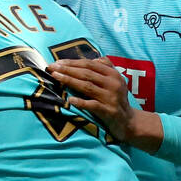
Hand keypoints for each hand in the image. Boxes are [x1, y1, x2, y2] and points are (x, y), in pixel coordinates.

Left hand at [47, 57, 161, 150]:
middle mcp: (113, 84)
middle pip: (86, 73)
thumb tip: (94, 58)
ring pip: (87, 86)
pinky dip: (80, 102)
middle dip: (67, 69)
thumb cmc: (117, 100)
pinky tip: (69, 100)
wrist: (128, 122)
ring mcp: (111, 98)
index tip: (57, 62)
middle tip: (51, 68)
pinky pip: (92, 105)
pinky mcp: (108, 111)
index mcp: (113, 74)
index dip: (72, 62)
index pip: (90, 64)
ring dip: (69, 81)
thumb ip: (106, 68)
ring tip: (55, 77)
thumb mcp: (116, 81)